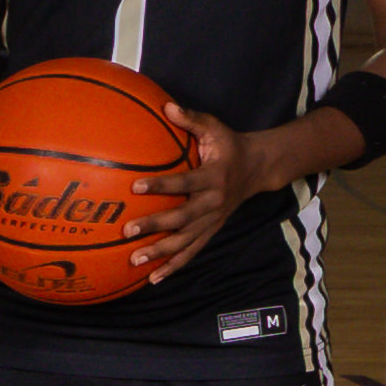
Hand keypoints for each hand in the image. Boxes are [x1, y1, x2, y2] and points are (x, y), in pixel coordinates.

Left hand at [124, 109, 268, 292]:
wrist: (257, 169)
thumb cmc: (229, 146)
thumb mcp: (215, 128)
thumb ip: (191, 118)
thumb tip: (166, 106)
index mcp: (213, 177)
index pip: (185, 182)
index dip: (161, 185)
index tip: (135, 186)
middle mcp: (213, 203)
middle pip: (182, 218)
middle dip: (155, 226)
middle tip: (128, 232)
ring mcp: (212, 221)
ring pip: (185, 241)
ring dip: (160, 253)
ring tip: (134, 261)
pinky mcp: (211, 231)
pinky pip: (192, 252)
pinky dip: (173, 266)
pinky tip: (153, 279)